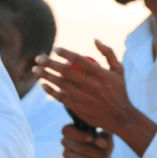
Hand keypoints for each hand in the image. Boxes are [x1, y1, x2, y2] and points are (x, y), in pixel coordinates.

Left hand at [34, 40, 156, 157]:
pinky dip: (50, 91)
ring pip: (60, 84)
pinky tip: (42, 85)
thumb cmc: (119, 91)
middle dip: (49, 63)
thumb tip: (94, 39)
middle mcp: (91, 85)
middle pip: (65, 71)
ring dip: (45, 75)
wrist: (121, 118)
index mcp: (101, 74)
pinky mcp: (78, 108)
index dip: (64, 53)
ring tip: (35, 69)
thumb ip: (108, 53)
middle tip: (38, 58)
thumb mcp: (119, 70)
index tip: (54, 49)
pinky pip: (60, 97)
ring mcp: (84, 97)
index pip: (79, 59)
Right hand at [61, 124, 115, 157]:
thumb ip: (104, 138)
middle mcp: (66, 142)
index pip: (67, 131)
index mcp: (72, 130)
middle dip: (94, 152)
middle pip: (77, 148)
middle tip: (105, 155)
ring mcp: (67, 155)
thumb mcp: (107, 138)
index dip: (78, 135)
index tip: (91, 138)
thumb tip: (99, 142)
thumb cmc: (103, 143)